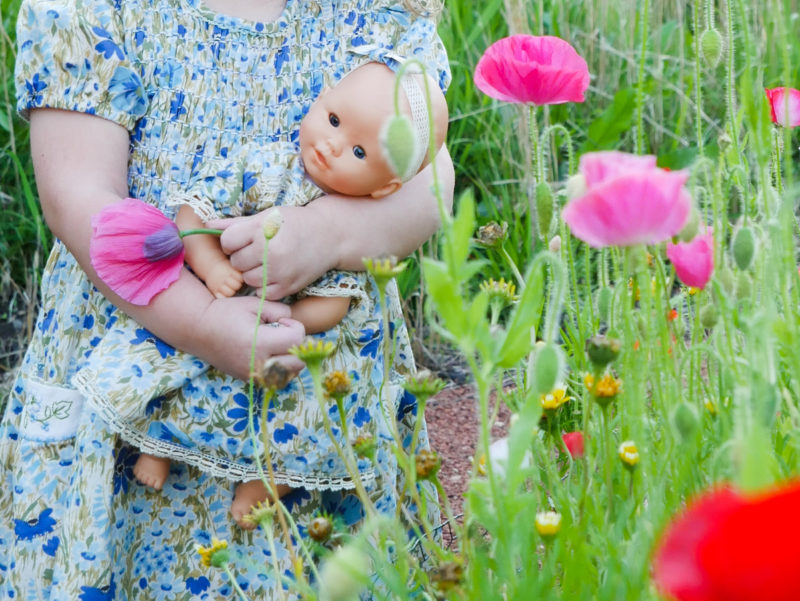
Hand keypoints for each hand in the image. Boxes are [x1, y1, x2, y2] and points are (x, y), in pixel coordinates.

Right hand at [191, 296, 304, 380]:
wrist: (200, 330)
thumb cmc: (227, 313)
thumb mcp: (255, 304)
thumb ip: (281, 311)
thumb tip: (292, 322)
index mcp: (260, 343)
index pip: (296, 339)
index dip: (294, 326)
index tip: (281, 321)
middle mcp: (258, 365)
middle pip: (298, 362)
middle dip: (297, 345)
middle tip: (284, 334)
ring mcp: (254, 376)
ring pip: (291, 374)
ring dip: (292, 359)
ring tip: (279, 344)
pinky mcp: (250, 381)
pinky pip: (278, 380)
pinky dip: (281, 369)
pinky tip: (273, 355)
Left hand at [207, 205, 335, 298]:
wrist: (330, 236)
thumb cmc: (295, 223)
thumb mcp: (267, 216)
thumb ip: (236, 224)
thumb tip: (206, 224)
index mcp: (262, 229)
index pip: (227, 242)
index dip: (233, 242)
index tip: (244, 240)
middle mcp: (270, 251)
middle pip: (236, 262)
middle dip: (243, 257)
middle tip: (259, 251)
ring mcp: (280, 271)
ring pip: (247, 279)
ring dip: (253, 273)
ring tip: (267, 262)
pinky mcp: (288, 286)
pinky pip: (262, 292)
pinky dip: (265, 285)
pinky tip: (275, 273)